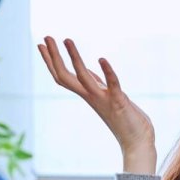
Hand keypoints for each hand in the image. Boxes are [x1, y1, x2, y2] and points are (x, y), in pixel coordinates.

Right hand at [37, 36, 156, 172]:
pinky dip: (107, 72)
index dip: (51, 61)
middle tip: (46, 36)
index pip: (63, 77)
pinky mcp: (119, 102)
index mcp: (88, 95)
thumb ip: (98, 84)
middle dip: (54, 56)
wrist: (138, 143)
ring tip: (66, 39)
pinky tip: (102, 59)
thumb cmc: (126, 121)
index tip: (42, 44)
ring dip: (74, 58)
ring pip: (83, 77)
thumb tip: (89, 70)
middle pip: (65, 76)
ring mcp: (104, 100)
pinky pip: (112, 84)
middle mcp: (91, 97)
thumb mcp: (109, 96)